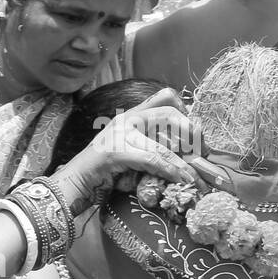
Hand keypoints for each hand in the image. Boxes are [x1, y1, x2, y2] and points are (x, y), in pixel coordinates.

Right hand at [51, 90, 200, 213]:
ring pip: (163, 144)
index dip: (185, 110)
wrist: (75, 182)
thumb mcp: (130, 149)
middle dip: (191, 133)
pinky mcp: (116, 152)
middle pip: (169, 113)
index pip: (165, 96)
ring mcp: (119, 134)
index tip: (193, 133)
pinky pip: (152, 160)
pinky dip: (170, 171)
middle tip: (202, 152)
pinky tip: (180, 180)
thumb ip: (151, 142)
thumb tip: (185, 150)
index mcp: (131, 115)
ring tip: (196, 178)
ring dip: (184, 164)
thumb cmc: (103, 170)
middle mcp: (126, 119)